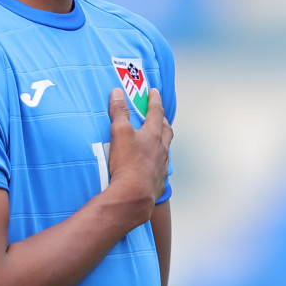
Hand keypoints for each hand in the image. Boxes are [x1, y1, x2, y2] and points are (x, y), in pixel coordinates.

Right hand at [105, 87, 171, 224]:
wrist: (134, 194)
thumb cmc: (127, 163)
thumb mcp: (119, 133)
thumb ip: (119, 112)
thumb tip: (117, 92)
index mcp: (154, 135)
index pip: (156, 112)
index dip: (154, 100)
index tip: (154, 91)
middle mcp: (162, 148)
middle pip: (167, 130)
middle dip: (163, 120)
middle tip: (159, 116)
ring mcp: (162, 165)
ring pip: (165, 148)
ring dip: (161, 141)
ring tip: (155, 139)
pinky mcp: (158, 180)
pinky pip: (160, 165)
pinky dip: (157, 160)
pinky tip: (150, 163)